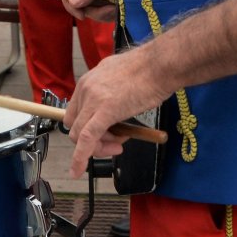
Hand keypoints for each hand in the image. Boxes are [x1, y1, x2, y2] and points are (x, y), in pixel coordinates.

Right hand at [60, 0, 116, 23]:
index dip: (68, 0)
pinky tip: (120, 8)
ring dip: (104, 13)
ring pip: (90, 12)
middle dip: (92, 10)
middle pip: (77, 4)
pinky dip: (110, 14)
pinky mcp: (105, 5)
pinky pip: (101, 15)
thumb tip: (72, 1)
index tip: (80, 12)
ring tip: (118, 6)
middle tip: (108, 9)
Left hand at [64, 51, 165, 177]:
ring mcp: (93, 100)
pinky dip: (80, 158)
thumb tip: (113, 108)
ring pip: (81, 135)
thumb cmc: (149, 70)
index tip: (106, 135)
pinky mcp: (105, 111)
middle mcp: (86, 89)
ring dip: (99, 147)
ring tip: (122, 143)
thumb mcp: (119, 77)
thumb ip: (110, 92)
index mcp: (88, 81)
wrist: (161, 65)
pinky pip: (87, 140)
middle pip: (75, 125)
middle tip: (116, 145)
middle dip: (92, 141)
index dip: (87, 129)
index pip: (75, 113)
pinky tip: (78, 171)